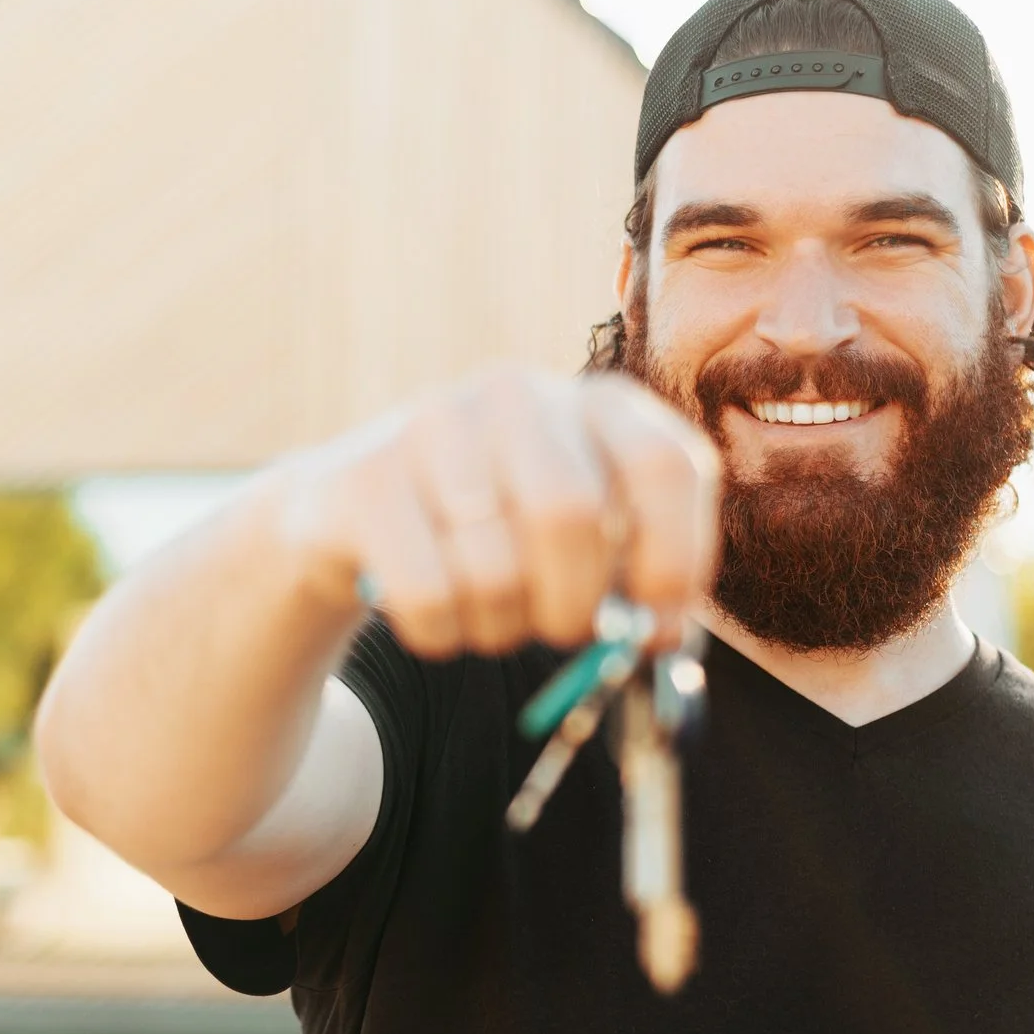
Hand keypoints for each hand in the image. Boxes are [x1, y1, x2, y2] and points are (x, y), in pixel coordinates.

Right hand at [272, 367, 719, 658]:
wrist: (358, 517)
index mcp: (594, 402)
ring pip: (494, 568)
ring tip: (490, 618)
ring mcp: (433, 425)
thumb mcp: (579, 544)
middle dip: (573, 606)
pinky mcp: (364, 480)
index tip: (658, 624)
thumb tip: (661, 638)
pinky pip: (427, 595)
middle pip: (569, 515)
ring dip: (502, 629)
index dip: (675, 556)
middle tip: (562, 635)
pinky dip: (442, 635)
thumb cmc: (498, 538)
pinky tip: (436, 618)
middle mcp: (516, 395)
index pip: (663, 465)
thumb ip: (632, 588)